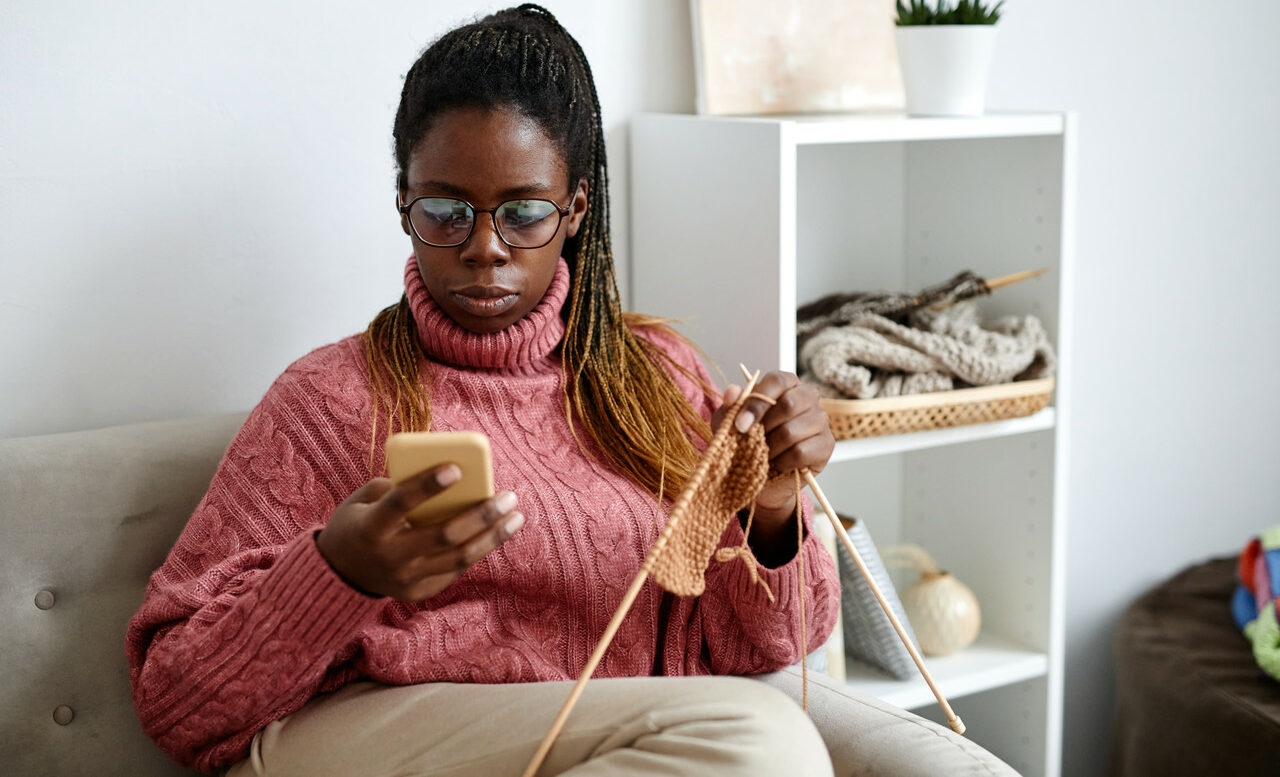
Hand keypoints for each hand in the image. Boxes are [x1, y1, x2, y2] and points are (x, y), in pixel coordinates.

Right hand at [315, 464, 523, 600]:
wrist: (338, 575)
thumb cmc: (357, 524)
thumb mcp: (361, 501)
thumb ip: (395, 487)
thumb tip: (444, 481)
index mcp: (370, 528)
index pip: (400, 503)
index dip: (427, 486)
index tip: (456, 468)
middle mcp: (390, 557)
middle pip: (443, 536)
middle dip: (481, 515)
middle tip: (508, 496)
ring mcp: (406, 579)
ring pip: (459, 558)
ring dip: (492, 537)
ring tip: (516, 517)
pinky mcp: (419, 592)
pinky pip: (456, 570)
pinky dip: (478, 550)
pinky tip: (496, 533)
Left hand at [711, 372, 833, 542]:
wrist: (759, 477)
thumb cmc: (745, 442)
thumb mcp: (730, 423)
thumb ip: (731, 406)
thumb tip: (732, 392)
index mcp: (786, 383)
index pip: (777, 381)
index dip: (756, 402)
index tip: (739, 425)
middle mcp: (808, 396)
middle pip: (789, 404)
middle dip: (763, 428)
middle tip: (749, 442)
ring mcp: (821, 420)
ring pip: (792, 432)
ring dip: (770, 448)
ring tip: (762, 454)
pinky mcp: (826, 444)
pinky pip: (801, 452)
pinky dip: (782, 462)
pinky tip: (777, 464)